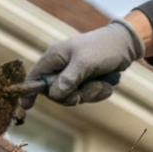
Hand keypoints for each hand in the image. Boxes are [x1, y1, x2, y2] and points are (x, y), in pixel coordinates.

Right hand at [21, 19, 145, 107]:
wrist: (126, 45)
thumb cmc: (103, 48)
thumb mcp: (85, 62)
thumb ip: (68, 79)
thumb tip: (54, 95)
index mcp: (54, 56)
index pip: (35, 76)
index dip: (29, 91)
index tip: (27, 106)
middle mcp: (61, 66)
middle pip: (55, 93)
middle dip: (72, 95)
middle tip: (85, 92)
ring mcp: (73, 74)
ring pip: (72, 96)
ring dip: (89, 94)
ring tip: (102, 83)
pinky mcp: (84, 80)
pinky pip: (85, 96)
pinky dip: (97, 93)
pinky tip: (106, 84)